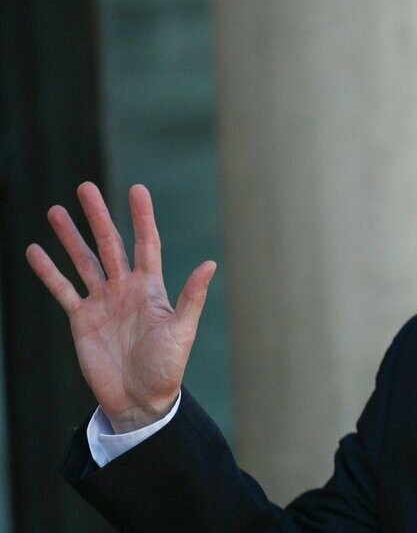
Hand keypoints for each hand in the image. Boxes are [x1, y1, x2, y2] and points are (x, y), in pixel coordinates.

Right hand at [25, 182, 215, 432]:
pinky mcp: (81, 320)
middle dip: (98, 216)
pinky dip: (49, 272)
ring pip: (83, 261)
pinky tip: (35, 251)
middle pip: (110, 244)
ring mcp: (102, 303)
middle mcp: (125, 289)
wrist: (140, 400)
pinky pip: (63, 290)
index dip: (141, 217)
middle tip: (85, 187)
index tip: (137, 189)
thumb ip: (192, 297)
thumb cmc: (167, 368)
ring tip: (55, 210)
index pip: (145, 243)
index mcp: (151, 288)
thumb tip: (210, 263)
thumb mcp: (182, 330)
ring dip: (70, 237)